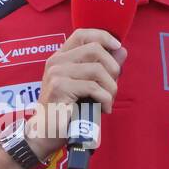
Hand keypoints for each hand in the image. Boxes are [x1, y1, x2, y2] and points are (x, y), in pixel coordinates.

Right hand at [24, 29, 126, 160]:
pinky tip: (104, 109)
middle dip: (113, 68)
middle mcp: (56, 62)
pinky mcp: (60, 87)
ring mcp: (56, 73)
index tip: (117, 47)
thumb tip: (122, 50)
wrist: (46, 133)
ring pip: (97, 69)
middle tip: (113, 88)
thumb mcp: (87, 86)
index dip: (103, 36)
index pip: (82, 34)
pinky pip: (94, 87)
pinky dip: (105, 99)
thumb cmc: (68, 111)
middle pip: (94, 49)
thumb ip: (103, 68)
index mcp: (60, 58)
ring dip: (111, 88)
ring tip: (108, 102)